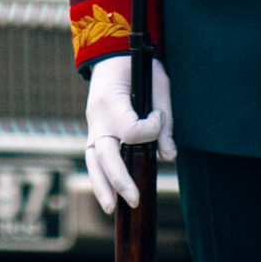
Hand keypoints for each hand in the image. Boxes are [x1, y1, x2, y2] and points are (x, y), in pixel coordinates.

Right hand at [85, 54, 173, 215]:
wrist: (112, 52)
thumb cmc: (138, 66)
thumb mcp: (158, 85)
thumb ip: (164, 121)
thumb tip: (168, 156)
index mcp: (111, 100)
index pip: (132, 130)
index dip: (152, 128)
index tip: (160, 115)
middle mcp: (97, 116)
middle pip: (105, 154)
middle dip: (119, 179)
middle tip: (134, 199)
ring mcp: (93, 125)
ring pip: (92, 160)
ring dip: (102, 186)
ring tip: (111, 209)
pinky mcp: (95, 131)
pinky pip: (94, 157)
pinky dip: (100, 177)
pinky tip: (109, 195)